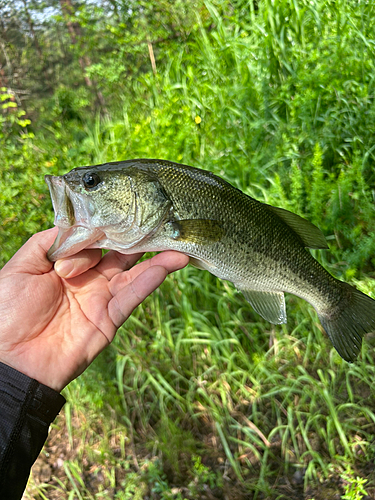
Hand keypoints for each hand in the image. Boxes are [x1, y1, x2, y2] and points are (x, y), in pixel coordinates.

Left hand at [0, 228, 188, 391]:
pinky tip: (165, 267)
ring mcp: (100, 299)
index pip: (95, 239)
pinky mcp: (109, 320)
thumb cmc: (7, 311)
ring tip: (179, 246)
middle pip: (120, 254)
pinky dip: (148, 283)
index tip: (123, 210)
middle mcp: (88, 279)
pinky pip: (131, 298)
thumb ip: (49, 242)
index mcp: (67, 264)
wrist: (10, 359)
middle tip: (164, 222)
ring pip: (133, 274)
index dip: (107, 226)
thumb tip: (79, 225)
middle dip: (140, 239)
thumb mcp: (22, 266)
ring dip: (156, 260)